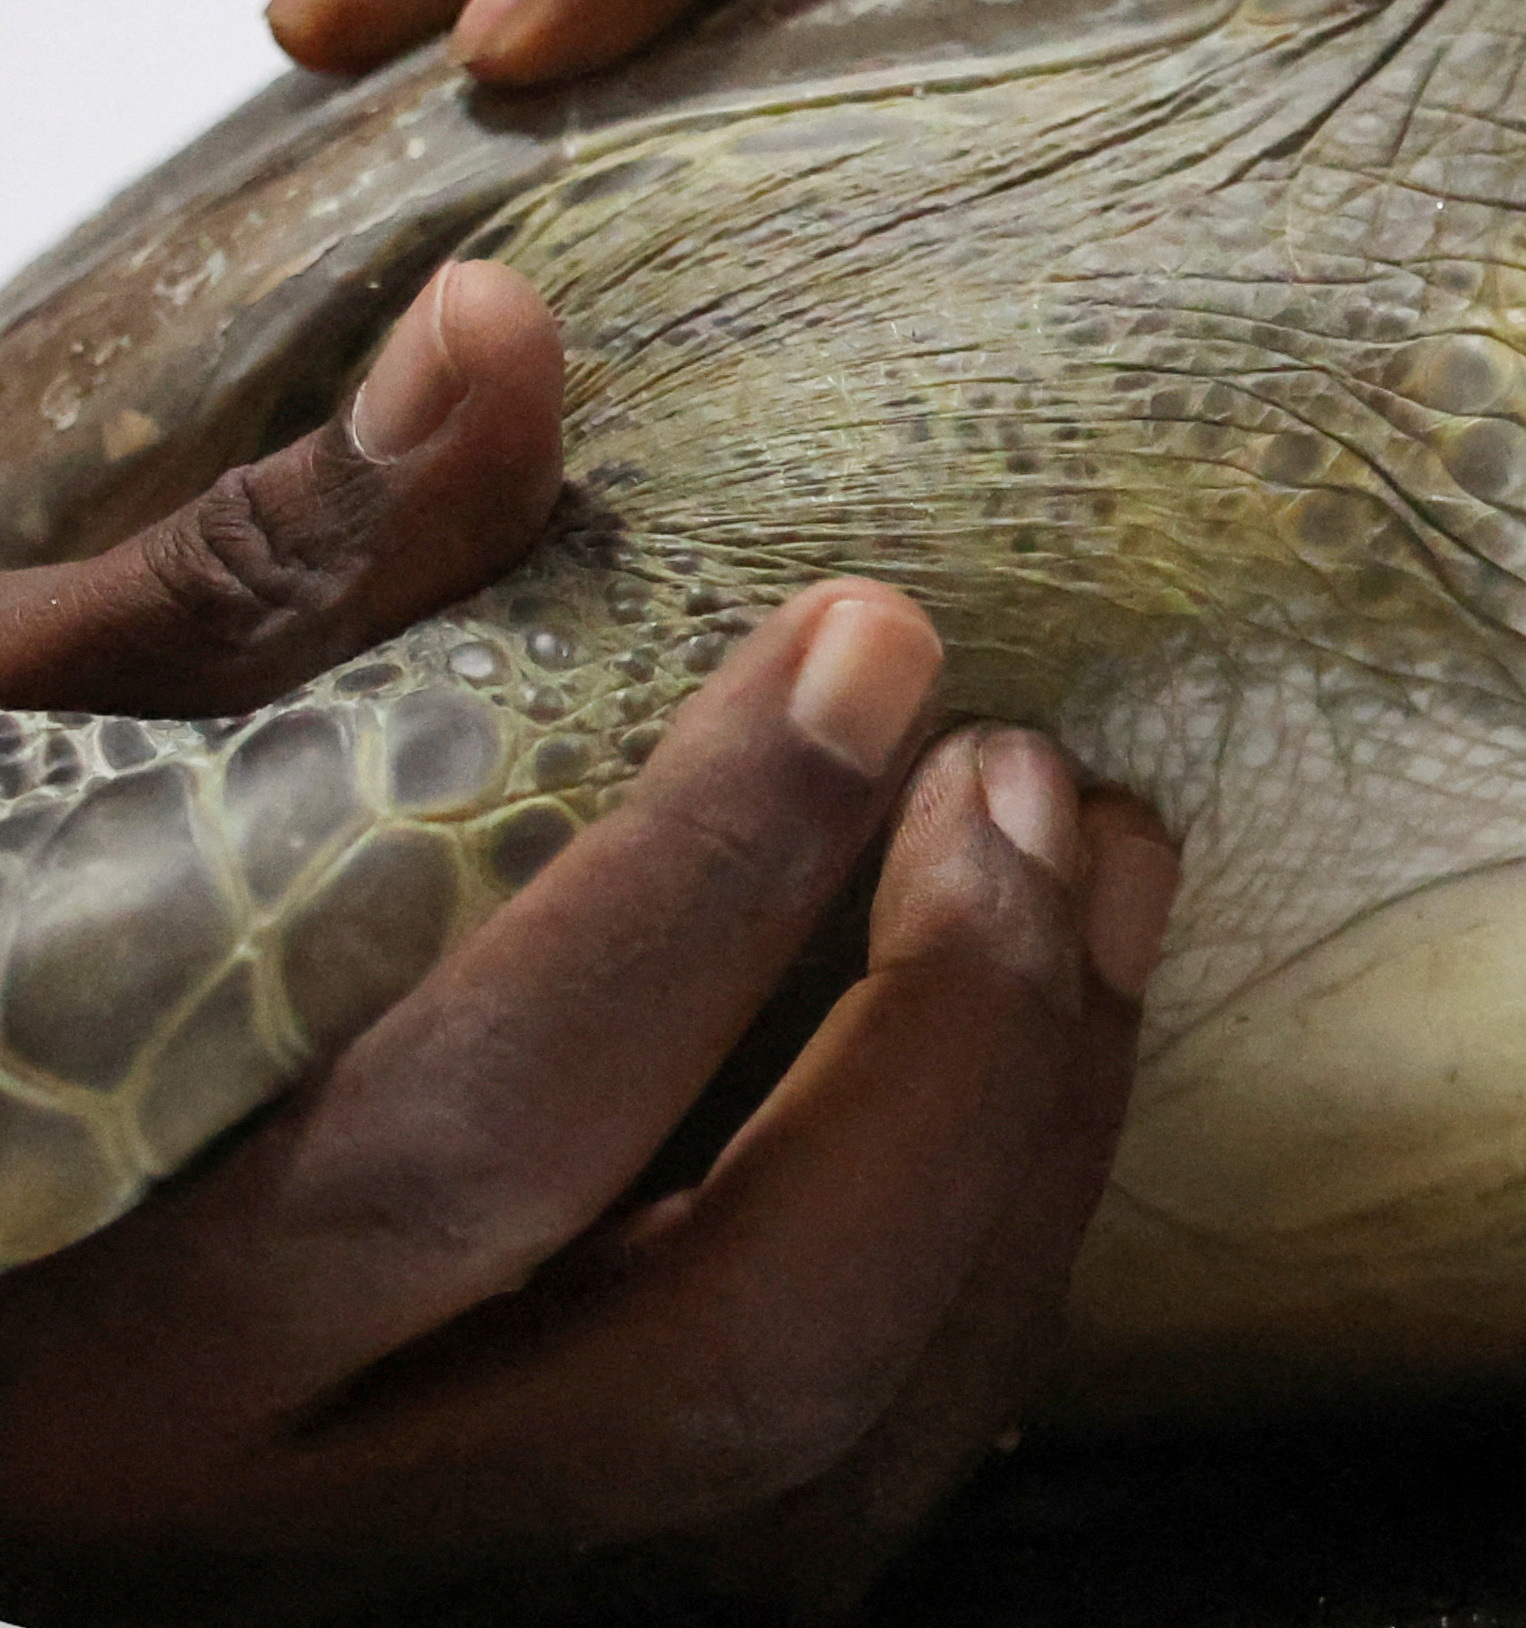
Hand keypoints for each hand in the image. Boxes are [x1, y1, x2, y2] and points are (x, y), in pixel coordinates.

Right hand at [0, 286, 1176, 1616]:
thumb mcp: (9, 741)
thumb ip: (265, 579)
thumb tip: (500, 339)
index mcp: (101, 1304)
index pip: (469, 1133)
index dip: (707, 880)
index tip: (870, 631)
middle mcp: (274, 1482)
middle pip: (720, 1360)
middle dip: (944, 1056)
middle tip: (1024, 776)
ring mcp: (435, 1535)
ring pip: (833, 1452)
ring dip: (1027, 1146)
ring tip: (1096, 853)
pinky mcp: (561, 1522)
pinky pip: (861, 1450)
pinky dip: (1001, 1241)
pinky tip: (1053, 1018)